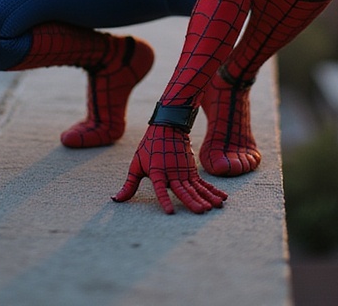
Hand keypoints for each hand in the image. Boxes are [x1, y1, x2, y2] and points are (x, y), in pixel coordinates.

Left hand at [112, 125, 226, 213]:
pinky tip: (222, 199)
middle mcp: (173, 174)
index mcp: (157, 173)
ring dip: (206, 198)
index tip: (170, 212)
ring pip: (196, 188)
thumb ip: (129, 185)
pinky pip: (203, 184)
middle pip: (184, 190)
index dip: (165, 200)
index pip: (161, 190)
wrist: (167, 127)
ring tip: (214, 208)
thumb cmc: (149, 148)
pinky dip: (213, 191)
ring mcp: (184, 172)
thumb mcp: (136, 165)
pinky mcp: (192, 171)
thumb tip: (115, 200)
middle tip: (201, 212)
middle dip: (193, 202)